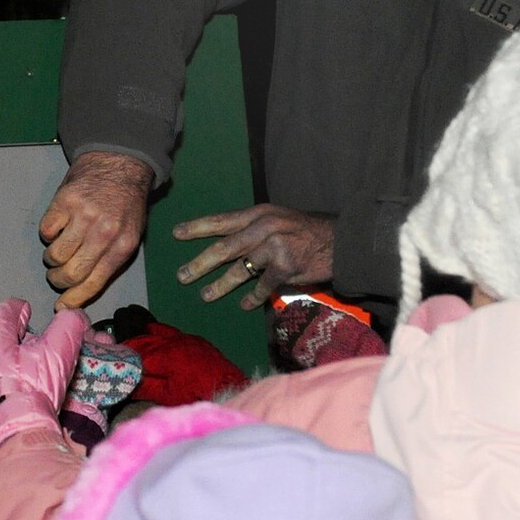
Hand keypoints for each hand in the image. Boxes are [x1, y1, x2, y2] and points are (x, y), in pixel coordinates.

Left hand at [0, 298, 90, 468]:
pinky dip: (23, 393)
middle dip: (25, 342)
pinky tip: (40, 399)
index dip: (15, 309)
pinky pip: (5, 399)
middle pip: (4, 348)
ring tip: (47, 370)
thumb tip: (75, 317)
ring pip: (5, 373)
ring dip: (25, 368)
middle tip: (41, 341)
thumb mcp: (55, 352)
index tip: (23, 307)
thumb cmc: (30, 393)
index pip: (1, 317)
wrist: (16, 442)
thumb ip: (66, 329)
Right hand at [39, 152, 152, 309]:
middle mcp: (103, 232)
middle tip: (57, 275)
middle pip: (70, 273)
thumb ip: (110, 261)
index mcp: (122, 245)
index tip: (62, 306)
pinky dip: (49, 233)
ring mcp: (83, 216)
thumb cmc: (124, 203)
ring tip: (60, 247)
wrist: (119, 164)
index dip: (75, 299)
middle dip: (58, 280)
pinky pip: (46, 231)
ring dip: (52, 258)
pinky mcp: (64, 201)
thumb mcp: (130, 235)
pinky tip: (60, 225)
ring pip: (54, 255)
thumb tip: (83, 290)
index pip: (94, 282)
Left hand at [172, 205, 335, 310]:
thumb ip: (255, 229)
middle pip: (224, 247)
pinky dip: (253, 298)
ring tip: (205, 295)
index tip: (176, 234)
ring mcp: (274, 246)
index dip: (198, 227)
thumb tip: (228, 245)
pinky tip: (245, 305)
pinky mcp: (285, 266)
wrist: (343, 241)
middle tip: (182, 275)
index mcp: (259, 214)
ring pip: (240, 269)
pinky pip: (262, 286)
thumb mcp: (280, 220)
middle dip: (200, 263)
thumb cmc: (309, 233)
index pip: (222, 220)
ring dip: (220, 285)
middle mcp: (263, 227)